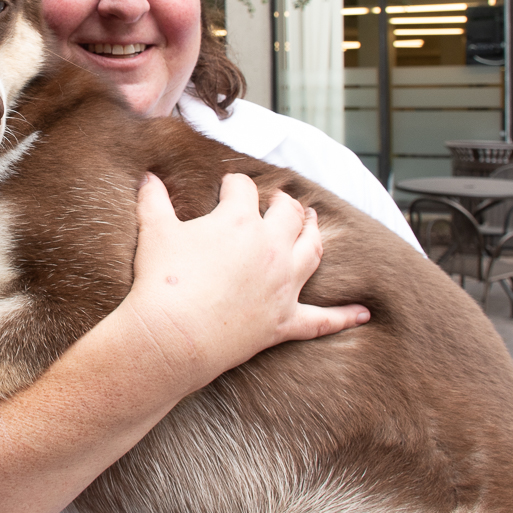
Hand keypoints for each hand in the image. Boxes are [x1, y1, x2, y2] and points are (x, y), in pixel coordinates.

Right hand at [120, 172, 369, 393]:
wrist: (173, 336)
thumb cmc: (163, 281)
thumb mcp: (154, 232)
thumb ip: (153, 199)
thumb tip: (148, 176)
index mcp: (240, 221)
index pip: (244, 189)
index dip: (234, 185)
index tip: (227, 187)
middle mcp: (271, 248)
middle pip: (289, 214)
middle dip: (284, 202)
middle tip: (278, 200)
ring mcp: (284, 285)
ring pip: (312, 251)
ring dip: (314, 234)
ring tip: (314, 223)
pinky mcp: (285, 321)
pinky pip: (322, 320)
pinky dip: (344, 316)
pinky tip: (364, 313)